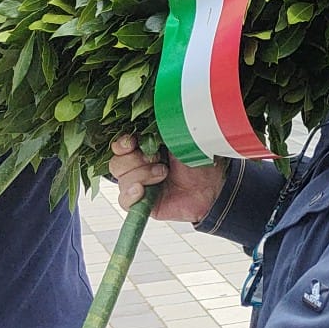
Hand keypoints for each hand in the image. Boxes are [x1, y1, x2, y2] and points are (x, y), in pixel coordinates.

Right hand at [108, 135, 225, 221]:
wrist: (211, 187)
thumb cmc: (197, 162)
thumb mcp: (178, 140)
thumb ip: (157, 132)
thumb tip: (142, 124)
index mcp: (143, 148)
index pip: (119, 146)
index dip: (122, 144)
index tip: (132, 143)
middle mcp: (138, 167)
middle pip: (117, 163)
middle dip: (136, 160)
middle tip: (158, 159)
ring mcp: (138, 185)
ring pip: (121, 180)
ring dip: (142, 175)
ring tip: (164, 173)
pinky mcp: (142, 203)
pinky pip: (124, 201)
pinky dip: (131, 194)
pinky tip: (142, 190)